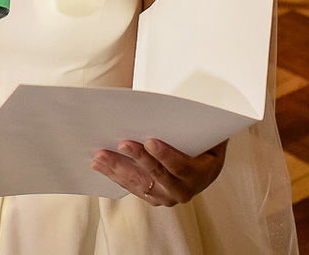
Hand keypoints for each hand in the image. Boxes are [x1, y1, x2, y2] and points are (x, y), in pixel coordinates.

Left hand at [91, 138, 226, 206]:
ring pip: (139, 184)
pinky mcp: (152, 198)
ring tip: (101, 156)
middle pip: (156, 176)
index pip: (181, 167)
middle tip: (121, 144)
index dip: (165, 156)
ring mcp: (166, 197)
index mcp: (200, 174)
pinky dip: (115, 175)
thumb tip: (178, 110)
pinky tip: (101, 165)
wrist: (205, 169)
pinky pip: (132, 187)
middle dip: (136, 160)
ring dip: (118, 169)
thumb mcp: (207, 135)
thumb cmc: (204, 145)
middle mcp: (183, 191)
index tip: (150, 142)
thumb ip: (195, 127)